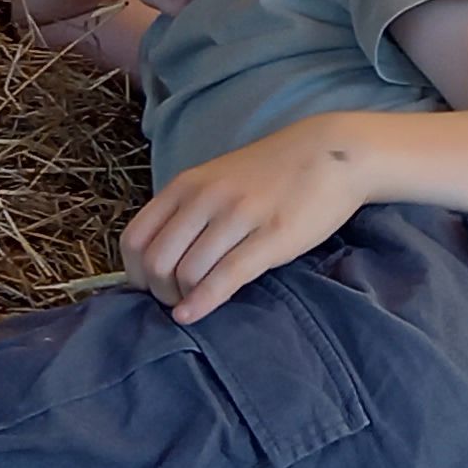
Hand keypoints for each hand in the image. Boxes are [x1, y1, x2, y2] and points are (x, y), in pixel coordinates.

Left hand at [121, 120, 358, 324]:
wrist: (333, 153)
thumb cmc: (272, 172)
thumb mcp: (217, 179)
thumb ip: (187, 209)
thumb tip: (157, 257)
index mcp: (187, 184)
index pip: (135, 238)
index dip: (134, 273)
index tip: (149, 287)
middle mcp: (206, 197)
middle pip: (156, 262)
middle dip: (158, 292)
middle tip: (173, 301)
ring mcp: (239, 215)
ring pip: (186, 272)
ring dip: (181, 299)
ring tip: (191, 305)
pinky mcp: (272, 236)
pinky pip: (225, 277)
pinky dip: (203, 303)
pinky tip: (194, 315)